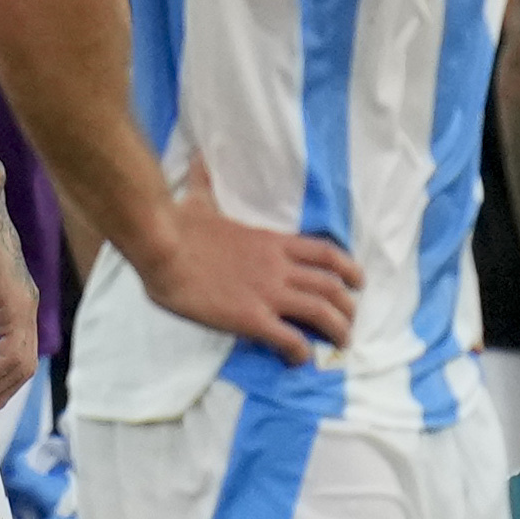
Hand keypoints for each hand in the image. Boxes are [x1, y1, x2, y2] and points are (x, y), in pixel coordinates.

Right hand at [122, 154, 359, 363]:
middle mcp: (279, 267)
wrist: (162, 246)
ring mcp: (268, 293)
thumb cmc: (179, 225)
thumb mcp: (200, 201)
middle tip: (349, 322)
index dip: (349, 269)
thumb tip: (198, 160)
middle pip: (332, 287)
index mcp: (272, 242)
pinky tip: (298, 359)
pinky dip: (301, 352)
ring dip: (337, 330)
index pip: (326, 253)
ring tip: (340, 344)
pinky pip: (289, 339)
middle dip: (348, 307)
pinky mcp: (251, 318)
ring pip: (321, 313)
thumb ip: (206, 185)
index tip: (357, 283)